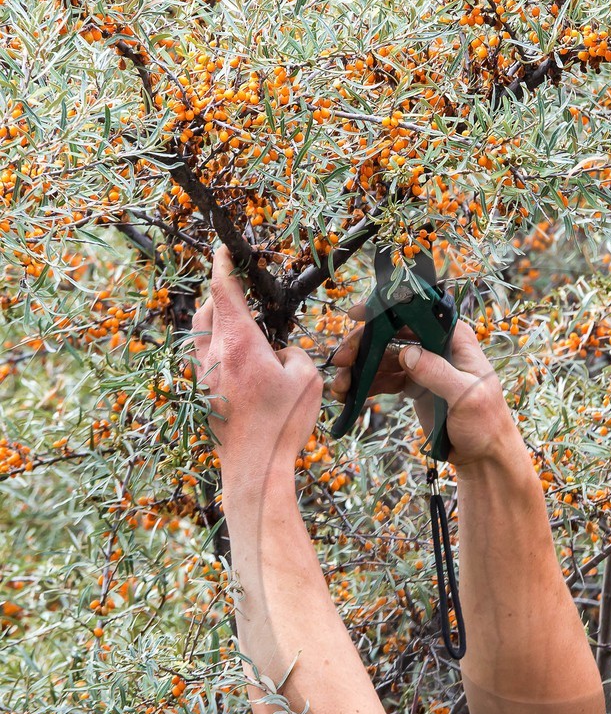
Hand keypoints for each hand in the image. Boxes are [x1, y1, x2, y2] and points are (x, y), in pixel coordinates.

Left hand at [191, 243, 321, 473]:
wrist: (255, 466)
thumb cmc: (282, 423)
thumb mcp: (308, 379)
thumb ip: (295, 353)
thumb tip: (281, 353)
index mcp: (239, 342)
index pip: (223, 289)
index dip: (223, 263)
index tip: (225, 248)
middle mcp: (214, 354)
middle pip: (206, 308)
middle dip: (219, 293)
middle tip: (237, 290)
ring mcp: (203, 376)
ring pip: (200, 334)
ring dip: (214, 321)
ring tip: (236, 324)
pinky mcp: (202, 395)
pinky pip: (203, 359)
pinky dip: (215, 349)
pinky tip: (235, 361)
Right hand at [327, 307, 515, 467]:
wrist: (483, 456)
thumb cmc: (485, 424)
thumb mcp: (467, 397)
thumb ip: (438, 373)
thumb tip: (407, 353)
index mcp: (455, 340)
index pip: (418, 315)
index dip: (386, 312)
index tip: (357, 315)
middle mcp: (437, 348)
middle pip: (392, 335)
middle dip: (363, 345)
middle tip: (340, 360)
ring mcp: (423, 367)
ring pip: (384, 357)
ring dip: (359, 368)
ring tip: (340, 387)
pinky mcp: (414, 386)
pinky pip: (385, 379)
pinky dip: (366, 384)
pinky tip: (349, 394)